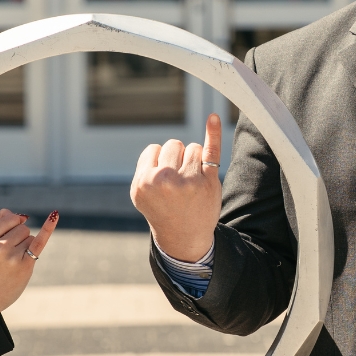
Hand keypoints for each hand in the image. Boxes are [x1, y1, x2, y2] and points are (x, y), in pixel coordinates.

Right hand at [0, 209, 57, 314]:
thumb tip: (22, 216)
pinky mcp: (25, 264)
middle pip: (22, 227)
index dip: (11, 227)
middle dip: (18, 238)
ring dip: (25, 247)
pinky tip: (54, 216)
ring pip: (30, 237)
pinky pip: (39, 241)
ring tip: (12, 261)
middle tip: (6, 256)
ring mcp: (12, 255)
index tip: (3, 240)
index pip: (10, 218)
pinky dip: (48, 228)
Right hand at [130, 114, 221, 261]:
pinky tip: (213, 118)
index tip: (163, 183)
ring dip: (193, 161)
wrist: (184, 237)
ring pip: (192, 148)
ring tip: (190, 184)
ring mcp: (188, 180)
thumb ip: (146, 166)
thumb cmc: (162, 210)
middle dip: (177, 159)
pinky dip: (213, 132)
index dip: (160, 163)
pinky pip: (211, 149)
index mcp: (143, 182)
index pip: (155, 150)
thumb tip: (165, 145)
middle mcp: (164, 180)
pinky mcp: (208, 182)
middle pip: (174, 145)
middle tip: (178, 185)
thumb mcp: (141, 192)